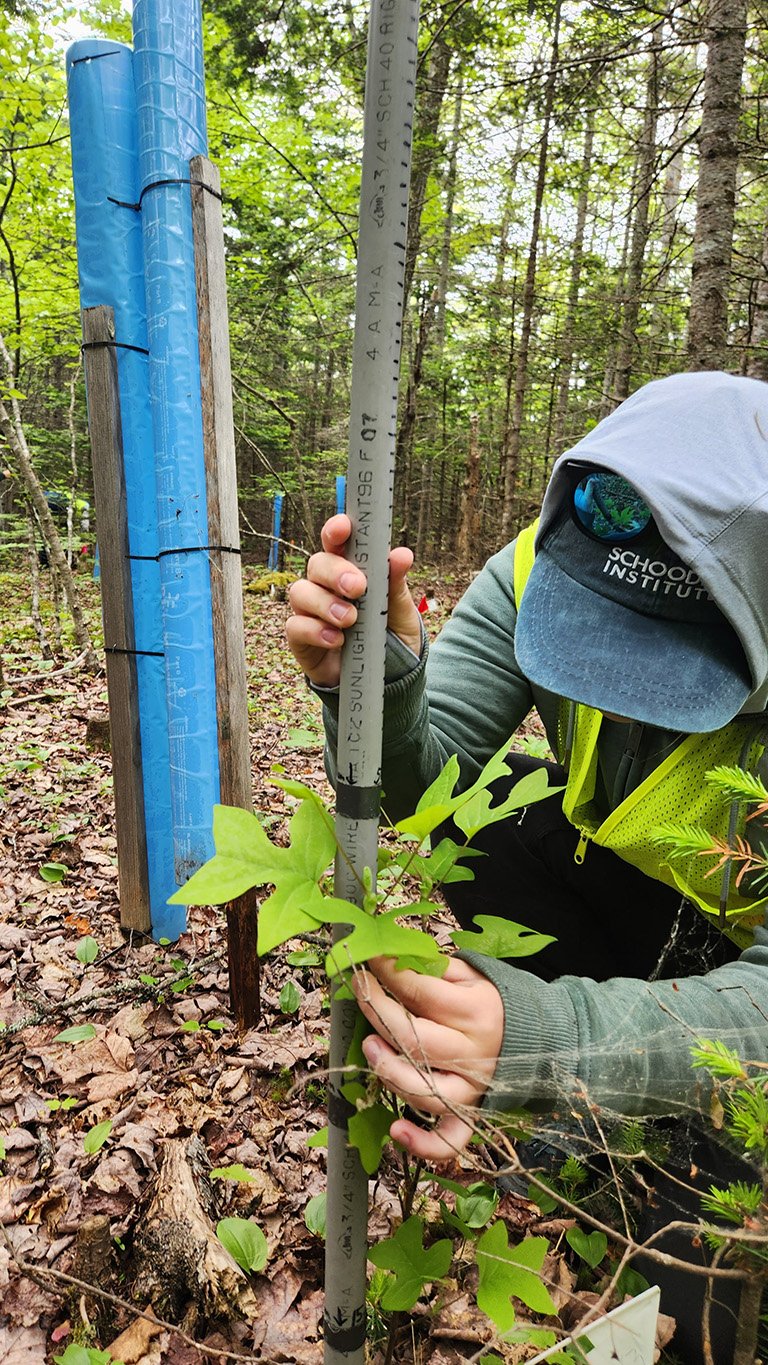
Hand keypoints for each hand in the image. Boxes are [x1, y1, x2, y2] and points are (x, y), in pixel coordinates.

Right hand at [285, 514, 420, 686]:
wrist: (388, 681)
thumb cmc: (392, 638)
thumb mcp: (400, 612)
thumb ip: (395, 584)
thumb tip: (402, 555)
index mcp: (351, 570)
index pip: (338, 543)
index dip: (336, 531)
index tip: (343, 527)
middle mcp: (326, 586)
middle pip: (317, 564)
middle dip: (335, 572)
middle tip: (358, 587)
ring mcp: (311, 612)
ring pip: (300, 592)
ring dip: (325, 603)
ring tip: (350, 620)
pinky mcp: (301, 639)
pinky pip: (295, 626)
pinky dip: (315, 631)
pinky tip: (337, 640)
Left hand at [350, 956, 503, 1162]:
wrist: (542, 1037)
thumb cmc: (494, 1002)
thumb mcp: (473, 975)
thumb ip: (436, 970)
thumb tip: (394, 959)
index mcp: (474, 1011)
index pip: (421, 991)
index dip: (387, 974)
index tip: (365, 960)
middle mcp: (474, 1052)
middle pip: (415, 1039)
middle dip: (379, 1013)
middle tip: (360, 991)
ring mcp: (473, 1088)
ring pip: (425, 1089)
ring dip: (390, 1071)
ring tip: (369, 1047)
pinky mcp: (472, 1113)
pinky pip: (450, 1140)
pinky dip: (423, 1143)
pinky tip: (396, 1129)